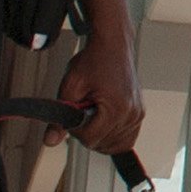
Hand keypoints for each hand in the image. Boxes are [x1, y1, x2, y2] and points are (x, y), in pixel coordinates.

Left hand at [63, 25, 145, 155]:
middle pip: (102, 144)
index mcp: (117, 108)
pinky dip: (113, 136)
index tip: (73, 114)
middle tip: (83, 110)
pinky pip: (126, 138)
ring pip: (114, 145)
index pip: (91, 139)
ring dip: (100, 135)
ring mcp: (138, 115)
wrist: (112, 45)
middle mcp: (132, 113)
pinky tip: (104, 123)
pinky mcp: (140, 113)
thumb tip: (50, 141)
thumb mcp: (71, 87)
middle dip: (88, 131)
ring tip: (94, 113)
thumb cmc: (95, 60)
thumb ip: (60, 118)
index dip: (75, 130)